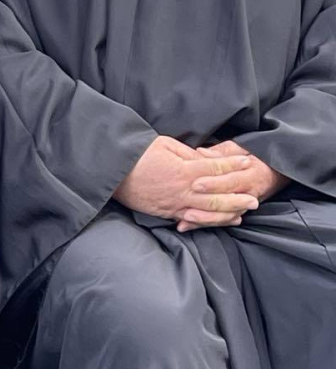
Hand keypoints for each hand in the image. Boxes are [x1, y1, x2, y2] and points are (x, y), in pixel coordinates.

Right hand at [113, 135, 258, 230]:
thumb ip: (188, 154)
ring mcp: (176, 204)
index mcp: (184, 170)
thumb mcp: (165, 145)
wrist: (113, 172)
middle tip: (255, 197)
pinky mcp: (167, 213)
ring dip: (229, 212)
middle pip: (218, 196)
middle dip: (238, 196)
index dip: (233, 165)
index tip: (248, 162)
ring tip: (244, 211)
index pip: (216, 168)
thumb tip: (206, 160)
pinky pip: (192, 220)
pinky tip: (221, 221)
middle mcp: (184, 190)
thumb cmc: (138, 154)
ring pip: (209, 212)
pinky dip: (209, 222)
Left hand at [190, 140, 288, 222]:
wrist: (278, 173)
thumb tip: (201, 152)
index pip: (231, 180)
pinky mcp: (239, 212)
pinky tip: (188, 226)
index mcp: (251, 174)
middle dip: (205, 206)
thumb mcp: (244, 149)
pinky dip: (205, 224)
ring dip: (204, 220)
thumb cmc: (259, 157)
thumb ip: (222, 153)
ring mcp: (244, 205)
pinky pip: (222, 220)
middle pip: (226, 202)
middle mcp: (249, 193)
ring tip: (184, 220)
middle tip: (186, 209)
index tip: (196, 184)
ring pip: (224, 216)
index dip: (214, 184)